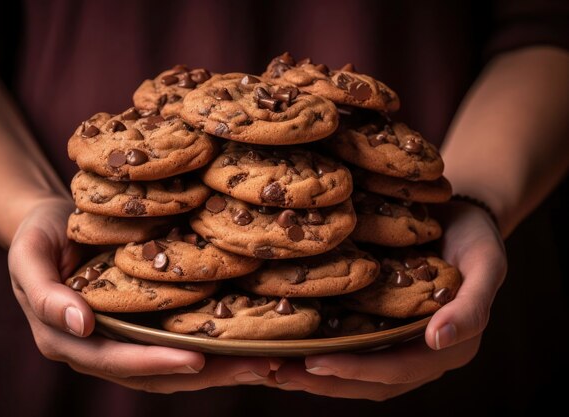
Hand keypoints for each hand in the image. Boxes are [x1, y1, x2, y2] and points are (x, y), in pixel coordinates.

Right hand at [7, 198, 270, 392]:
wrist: (51, 222)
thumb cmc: (38, 236)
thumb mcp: (28, 257)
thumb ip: (45, 294)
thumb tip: (82, 323)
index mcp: (69, 340)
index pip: (116, 360)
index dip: (155, 361)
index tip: (197, 359)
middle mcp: (99, 347)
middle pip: (153, 373)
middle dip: (203, 374)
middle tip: (252, 367)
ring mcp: (122, 338)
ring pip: (170, 365)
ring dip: (216, 368)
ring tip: (262, 363)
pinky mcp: (141, 323)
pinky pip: (174, 341)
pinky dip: (208, 347)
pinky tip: (242, 341)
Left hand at [273, 201, 506, 398]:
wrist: (461, 217)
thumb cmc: (477, 239)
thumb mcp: (487, 266)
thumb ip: (471, 308)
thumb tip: (437, 341)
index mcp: (448, 347)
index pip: (397, 368)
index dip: (356, 370)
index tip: (314, 363)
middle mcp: (419, 351)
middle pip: (368, 380)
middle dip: (322, 381)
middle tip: (276, 373)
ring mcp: (397, 339)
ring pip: (354, 368)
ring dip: (313, 373)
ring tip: (271, 367)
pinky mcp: (379, 321)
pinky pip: (348, 342)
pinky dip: (319, 346)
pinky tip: (287, 341)